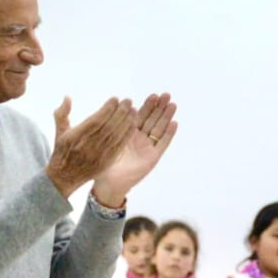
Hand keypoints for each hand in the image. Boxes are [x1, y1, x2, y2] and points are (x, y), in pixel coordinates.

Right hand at [45, 97, 135, 197]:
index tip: (115, 99)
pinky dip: (127, 135)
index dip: (107, 109)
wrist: (65, 177)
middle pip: (108, 127)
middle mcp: (88, 146)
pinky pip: (119, 146)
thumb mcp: (59, 132)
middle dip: (120, 112)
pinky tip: (133, 125)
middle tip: (128, 101)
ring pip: (115, 136)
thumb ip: (62, 113)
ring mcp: (99, 155)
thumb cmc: (63, 151)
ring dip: (126, 122)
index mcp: (76, 137)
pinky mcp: (107, 162)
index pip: (95, 121)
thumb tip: (67, 97)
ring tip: (133, 110)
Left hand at [91, 93, 178, 207]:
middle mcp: (139, 138)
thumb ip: (113, 123)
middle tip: (166, 95)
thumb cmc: (103, 162)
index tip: (153, 95)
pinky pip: (162, 144)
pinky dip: (169, 134)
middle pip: (152, 120)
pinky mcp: (153, 158)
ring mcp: (147, 148)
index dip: (147, 106)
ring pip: (159, 129)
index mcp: (128, 132)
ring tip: (173, 104)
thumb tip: (120, 105)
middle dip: (159, 107)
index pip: (140, 115)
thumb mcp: (106, 138)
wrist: (108, 182)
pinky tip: (174, 123)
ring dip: (166, 117)